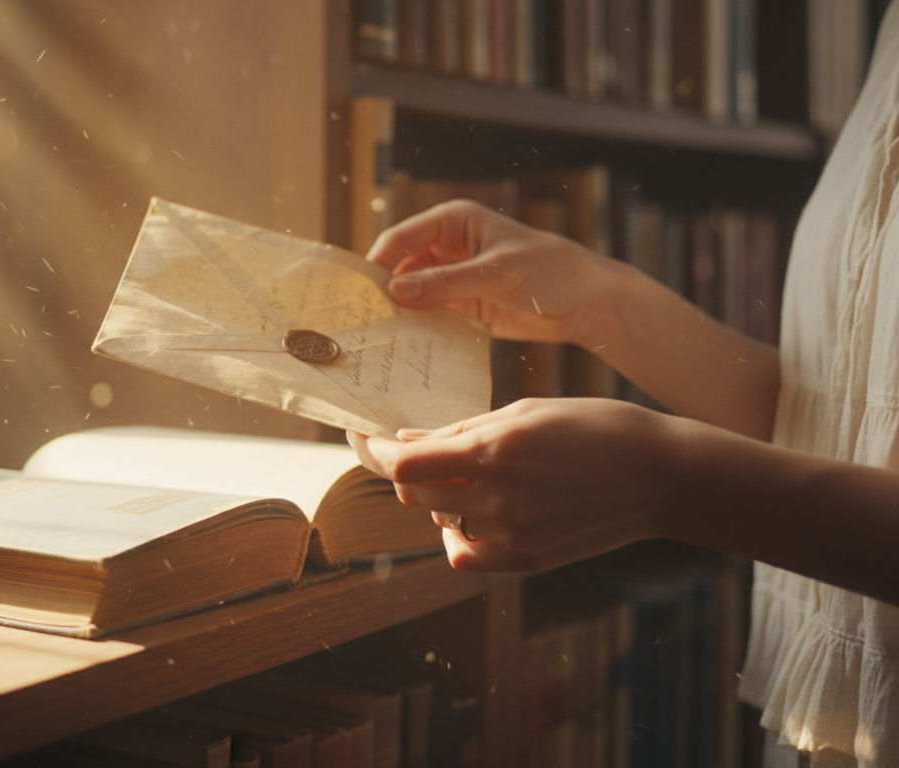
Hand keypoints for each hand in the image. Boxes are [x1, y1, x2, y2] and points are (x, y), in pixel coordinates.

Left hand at [347, 398, 689, 571]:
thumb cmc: (593, 429)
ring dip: (443, 499)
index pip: (404, 466)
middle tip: (432, 455)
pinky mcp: (526, 560)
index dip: (373, 453)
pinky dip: (460, 535)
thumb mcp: (524, 412)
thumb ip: (462, 430)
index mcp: (493, 451)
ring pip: (441, 521)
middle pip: (414, 495)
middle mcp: (496, 497)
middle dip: (413, 473)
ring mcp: (511, 535)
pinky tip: (481, 514)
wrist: (660, 476)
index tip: (361, 441)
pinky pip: (465, 554)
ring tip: (482, 476)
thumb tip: (405, 442)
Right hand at [366, 199, 618, 346]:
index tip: (357, 294)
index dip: (377, 263)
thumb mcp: (496, 273)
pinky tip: (404, 347)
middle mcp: (446, 247)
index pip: (400, 239)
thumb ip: (446, 283)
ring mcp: (452, 277)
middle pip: (400, 268)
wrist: (587, 302)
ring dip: (398, 314)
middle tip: (360, 322)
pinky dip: (417, 329)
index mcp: (451, 222)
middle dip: (383, 292)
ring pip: (411, 294)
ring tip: (376, 339)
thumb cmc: (550, 270)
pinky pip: (429, 315)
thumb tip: (396, 292)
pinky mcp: (461, 305)